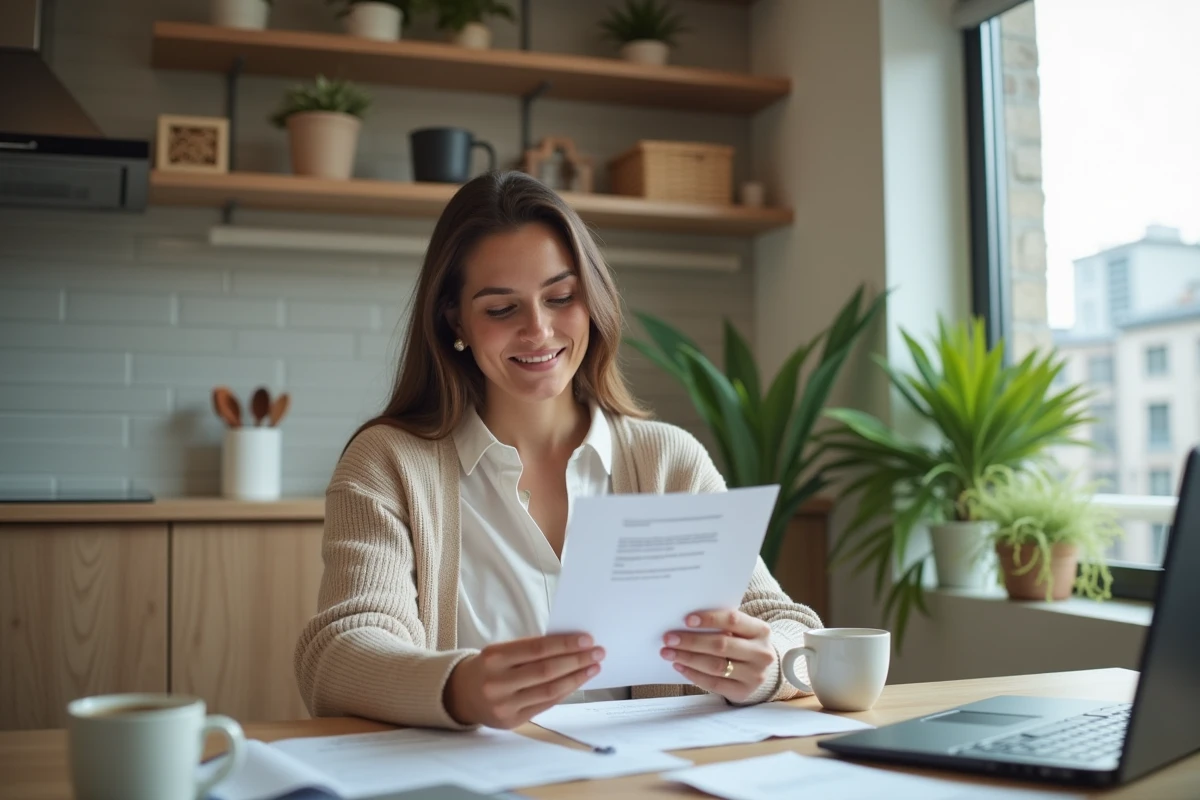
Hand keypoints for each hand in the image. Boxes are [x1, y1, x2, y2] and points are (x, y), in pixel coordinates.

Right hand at [444, 633, 603, 727]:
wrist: (461, 694)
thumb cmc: (490, 667)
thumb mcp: (501, 651)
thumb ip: (531, 649)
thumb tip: (571, 645)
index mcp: (494, 657)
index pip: (537, 648)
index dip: (565, 644)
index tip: (587, 639)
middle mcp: (497, 682)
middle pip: (546, 670)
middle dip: (577, 660)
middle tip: (598, 652)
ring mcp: (504, 705)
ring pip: (549, 690)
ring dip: (576, 677)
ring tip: (594, 667)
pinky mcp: (511, 721)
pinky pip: (545, 704)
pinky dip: (565, 691)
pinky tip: (577, 682)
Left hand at [661, 609, 775, 703]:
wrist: (761, 669)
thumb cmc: (743, 643)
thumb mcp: (742, 630)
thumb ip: (721, 625)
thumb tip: (685, 624)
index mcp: (761, 630)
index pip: (733, 620)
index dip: (709, 619)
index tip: (686, 620)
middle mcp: (761, 653)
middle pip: (721, 645)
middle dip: (691, 641)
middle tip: (668, 639)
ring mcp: (754, 675)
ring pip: (716, 666)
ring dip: (688, 658)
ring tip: (669, 653)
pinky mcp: (743, 692)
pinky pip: (714, 684)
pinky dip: (693, 674)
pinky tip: (680, 666)